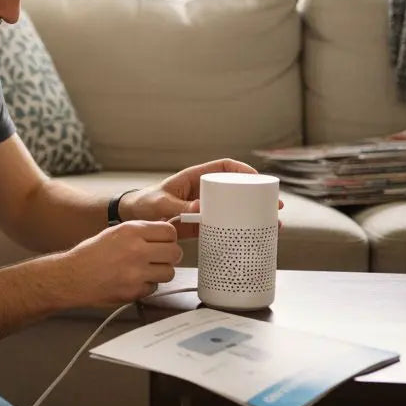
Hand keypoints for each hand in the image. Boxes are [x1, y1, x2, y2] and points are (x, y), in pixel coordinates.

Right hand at [62, 220, 181, 305]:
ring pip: (169, 272)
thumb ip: (141, 232)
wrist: (72, 277)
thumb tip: (164, 235)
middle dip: (169, 255)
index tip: (164, 242)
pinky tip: (133, 281)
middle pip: (175, 252)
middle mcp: (136, 250)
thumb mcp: (115, 232)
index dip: (168, 238)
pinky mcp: (134, 291)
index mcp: (131, 231)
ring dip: (160, 272)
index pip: (169, 231)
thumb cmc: (91, 254)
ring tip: (146, 271)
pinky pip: (154, 288)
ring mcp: (136, 273)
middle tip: (159, 258)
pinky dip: (147, 286)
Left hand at [121, 158, 284, 239]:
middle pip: (235, 189)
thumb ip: (179, 207)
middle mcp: (202, 192)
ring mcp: (203, 208)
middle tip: (274, 206)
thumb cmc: (143, 205)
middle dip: (256, 196)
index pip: (223, 167)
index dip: (242, 170)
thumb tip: (201, 209)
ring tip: (272, 225)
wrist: (131, 221)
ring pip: (233, 209)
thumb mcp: (160, 204)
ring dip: (252, 216)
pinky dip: (237, 231)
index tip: (258, 178)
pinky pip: (223, 225)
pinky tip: (251, 238)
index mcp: (194, 178)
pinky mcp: (201, 225)